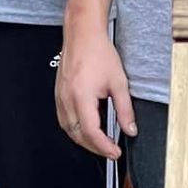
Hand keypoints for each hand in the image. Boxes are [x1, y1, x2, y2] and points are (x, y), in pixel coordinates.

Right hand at [54, 29, 133, 161]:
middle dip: (94, 147)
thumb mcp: (119, 83)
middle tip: (110, 151)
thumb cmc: (98, 52)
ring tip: (100, 142)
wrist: (82, 35)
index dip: (104, 146)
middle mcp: (67, 99)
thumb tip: (129, 129)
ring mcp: (60, 97)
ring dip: (83, 139)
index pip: (91, 132)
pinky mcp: (58, 94)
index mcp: (81, 97)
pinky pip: (63, 118)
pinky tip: (86, 128)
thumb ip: (125, 110)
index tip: (115, 152)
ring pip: (68, 129)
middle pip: (77, 135)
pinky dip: (75, 128)